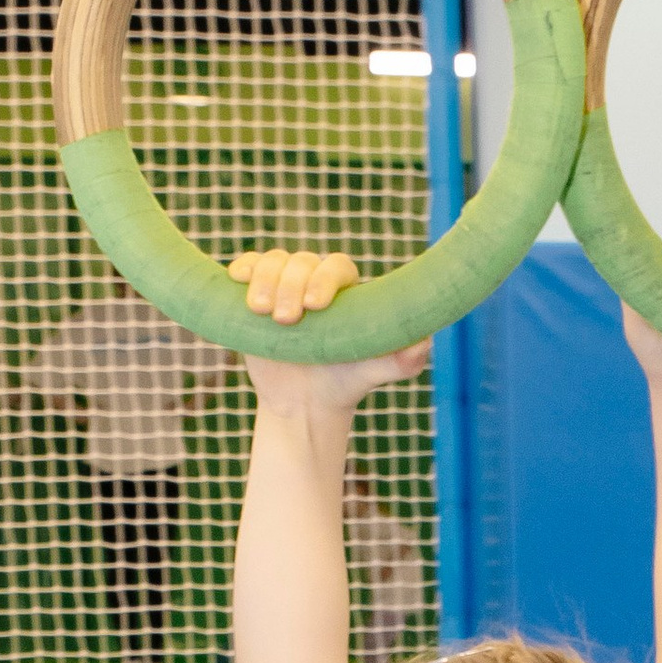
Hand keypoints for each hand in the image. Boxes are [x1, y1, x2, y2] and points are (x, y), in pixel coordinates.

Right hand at [224, 250, 429, 408]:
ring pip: (272, 261)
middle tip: (286, 319)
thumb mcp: (374, 373)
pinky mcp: (257, 292)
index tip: (315, 306)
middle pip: (300, 262)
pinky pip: (249, 267)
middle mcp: (315, 279)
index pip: (336, 267)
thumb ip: (402, 359)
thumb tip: (424, 342)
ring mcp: (284, 283)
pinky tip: (237, 280)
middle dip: (290, 285)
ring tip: (260, 310)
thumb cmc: (346, 382)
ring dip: (264, 279)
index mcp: (347, 289)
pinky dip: (242, 268)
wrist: (306, 401)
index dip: (324, 279)